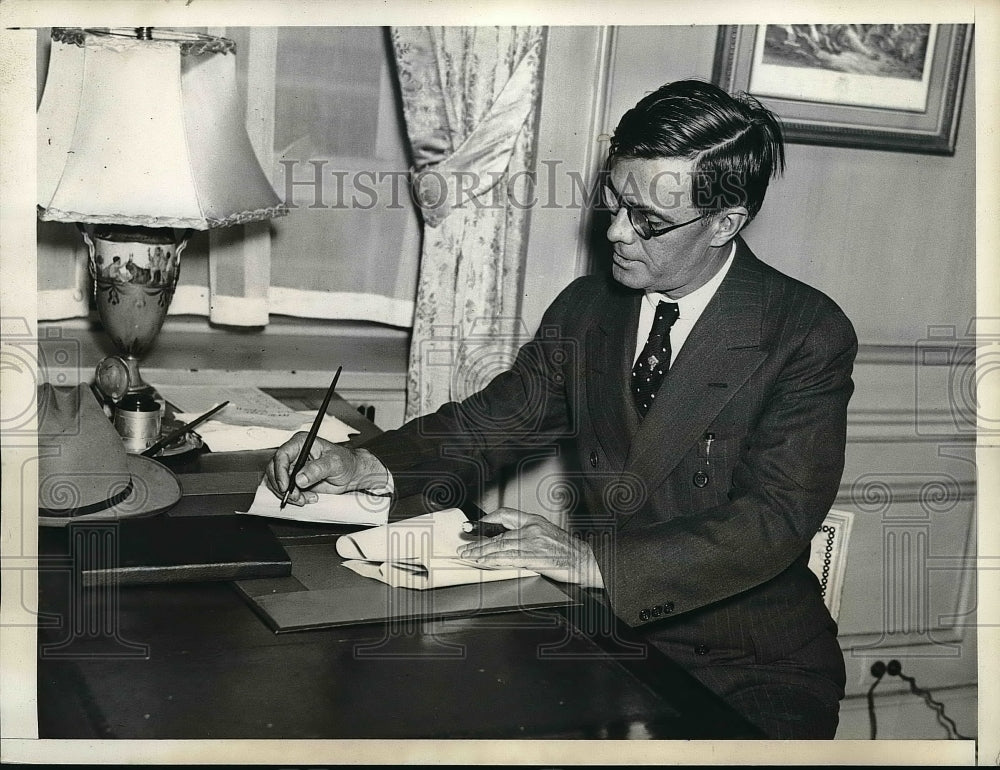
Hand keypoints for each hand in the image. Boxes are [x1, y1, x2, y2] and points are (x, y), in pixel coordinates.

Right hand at [264, 433, 388, 505]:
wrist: (351, 473)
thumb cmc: (345, 462)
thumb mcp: (334, 463)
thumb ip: (317, 469)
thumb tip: (300, 478)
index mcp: (301, 443)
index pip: (282, 455)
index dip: (280, 471)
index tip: (286, 486)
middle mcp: (294, 454)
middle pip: (274, 469)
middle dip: (283, 486)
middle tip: (295, 496)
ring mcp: (293, 468)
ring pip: (277, 482)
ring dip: (288, 494)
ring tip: (304, 498)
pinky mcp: (295, 480)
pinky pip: (285, 490)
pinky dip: (293, 497)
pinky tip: (307, 498)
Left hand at [456, 508, 604, 587]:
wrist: (585, 560)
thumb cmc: (568, 550)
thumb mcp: (547, 533)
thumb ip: (526, 533)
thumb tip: (505, 539)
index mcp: (534, 520)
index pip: (505, 514)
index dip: (487, 519)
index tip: (474, 526)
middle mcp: (532, 529)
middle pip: (498, 534)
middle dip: (478, 541)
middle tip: (464, 547)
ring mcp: (533, 543)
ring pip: (500, 547)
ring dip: (481, 553)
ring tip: (469, 556)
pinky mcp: (535, 557)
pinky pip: (509, 559)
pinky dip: (493, 561)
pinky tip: (484, 563)